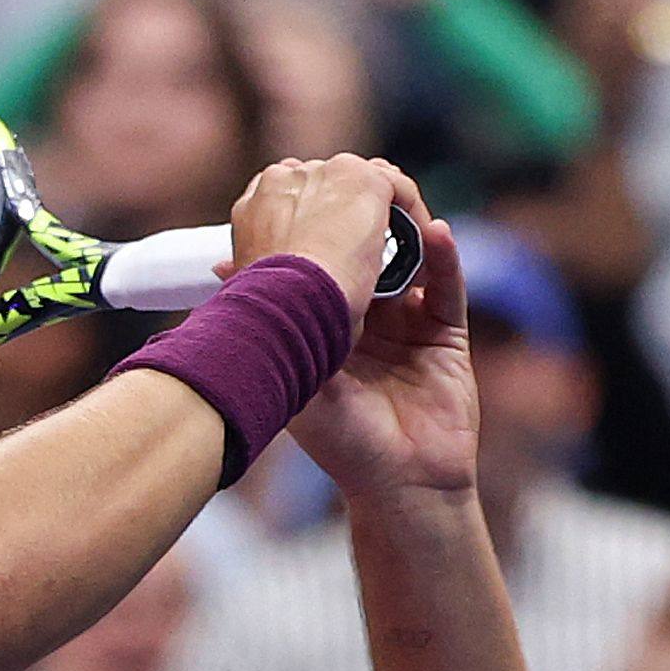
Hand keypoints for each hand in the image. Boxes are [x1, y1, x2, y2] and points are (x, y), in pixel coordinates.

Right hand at [228, 153, 399, 327]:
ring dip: (381, 213)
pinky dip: (412, 212)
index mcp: (257, 198)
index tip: (329, 250)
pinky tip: (418, 246)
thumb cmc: (261, 303)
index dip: (316, 219)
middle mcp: (288, 175)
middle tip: (367, 254)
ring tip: (396, 255)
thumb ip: (240, 268)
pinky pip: (399, 186)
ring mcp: (328, 173)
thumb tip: (219, 269)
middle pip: (331, 183)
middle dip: (348, 213)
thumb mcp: (246, 281)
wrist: (284, 301)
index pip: (296, 193)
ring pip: (365, 183)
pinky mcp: (366, 180)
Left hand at [280, 164, 479, 498]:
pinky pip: (448, 287)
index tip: (305, 198)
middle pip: (368, 257)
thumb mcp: (301, 384)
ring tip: (395, 197)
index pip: (324, 272)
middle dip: (365, 223)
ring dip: (405, 230)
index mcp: (329, 332)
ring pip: (410, 262)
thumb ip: (277, 333)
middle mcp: (367, 322)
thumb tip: (222, 272)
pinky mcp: (446, 334)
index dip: (319, 238)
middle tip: (355, 185)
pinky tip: (436, 231)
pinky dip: (446, 258)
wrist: (401, 485)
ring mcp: (409, 325)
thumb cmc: (343, 445)